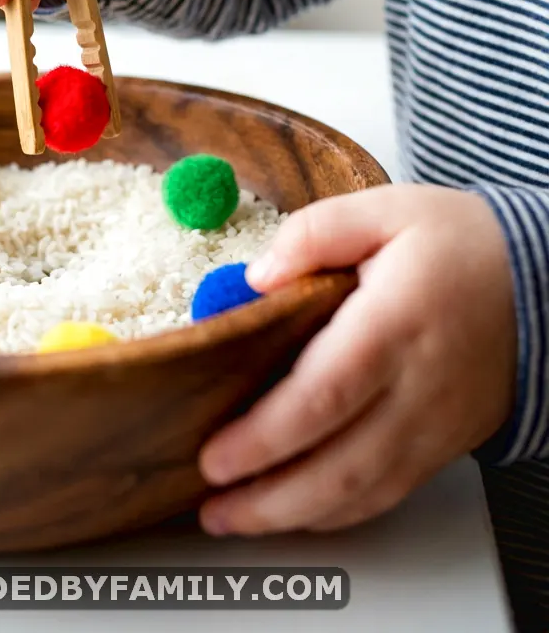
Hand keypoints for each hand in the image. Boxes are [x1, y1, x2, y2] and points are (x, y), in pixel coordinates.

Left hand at [197, 184, 516, 534]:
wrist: (541, 283)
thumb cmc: (460, 245)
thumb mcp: (384, 210)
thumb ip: (315, 232)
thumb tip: (258, 275)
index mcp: (395, 322)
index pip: (326, 392)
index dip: (266, 434)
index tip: (216, 452)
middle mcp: (418, 386)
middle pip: (340, 463)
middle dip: (268, 496)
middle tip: (211, 502)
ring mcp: (435, 425)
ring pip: (362, 492)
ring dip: (293, 515)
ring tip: (234, 516)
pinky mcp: (443, 446)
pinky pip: (387, 493)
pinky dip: (336, 512)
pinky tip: (295, 510)